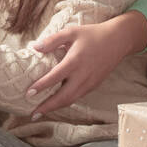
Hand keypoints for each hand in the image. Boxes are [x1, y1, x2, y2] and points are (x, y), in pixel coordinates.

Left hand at [26, 11, 146, 114]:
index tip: (28, 93)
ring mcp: (89, 82)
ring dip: (56, 108)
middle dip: (47, 107)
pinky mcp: (93, 85)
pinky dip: (65, 102)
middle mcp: (82, 75)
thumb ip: (52, 40)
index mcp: (75, 61)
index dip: (41, 86)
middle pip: (63, 97)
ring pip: (71, 100)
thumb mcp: (71, 32)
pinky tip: (56, 103)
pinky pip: (77, 96)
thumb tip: (35, 47)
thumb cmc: (92, 34)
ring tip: (41, 112)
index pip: (55, 77)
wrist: (117, 41)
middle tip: (32, 114)